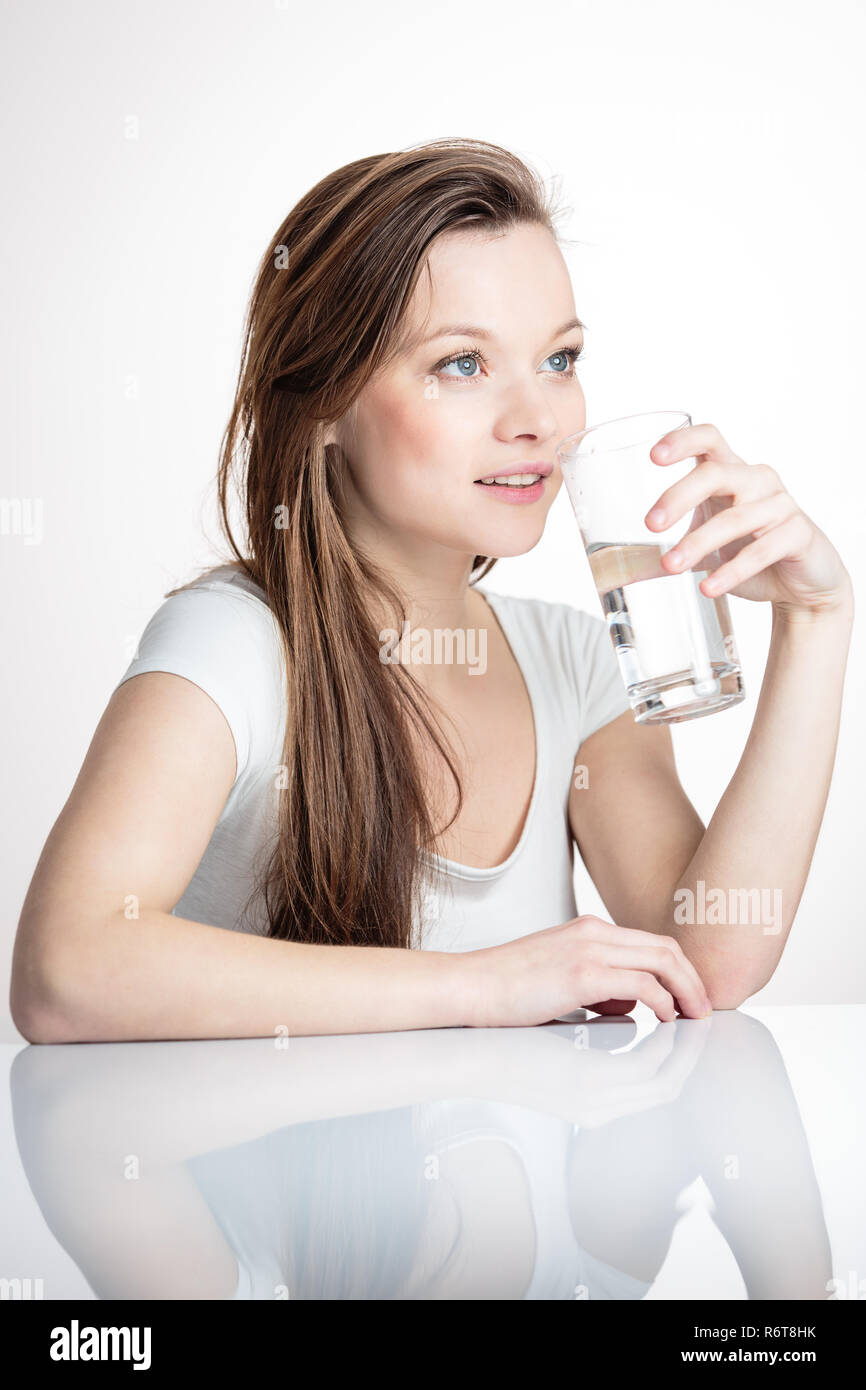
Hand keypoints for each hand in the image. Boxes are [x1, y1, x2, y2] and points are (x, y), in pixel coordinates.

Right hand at [461, 915, 712, 1028]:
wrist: (469, 986)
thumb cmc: (505, 990)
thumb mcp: (559, 978)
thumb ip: (597, 988)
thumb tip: (629, 1008)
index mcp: (589, 930)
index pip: (652, 943)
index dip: (680, 971)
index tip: (691, 999)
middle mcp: (594, 932)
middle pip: (666, 948)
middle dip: (693, 980)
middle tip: (703, 1010)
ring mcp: (588, 950)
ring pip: (662, 962)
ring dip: (685, 992)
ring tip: (691, 1019)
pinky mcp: (582, 974)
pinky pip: (642, 985)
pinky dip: (662, 1003)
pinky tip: (663, 1020)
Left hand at [645, 423, 852, 619]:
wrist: (803, 582)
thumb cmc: (748, 552)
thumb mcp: (706, 544)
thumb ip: (667, 550)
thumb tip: (612, 572)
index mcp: (731, 472)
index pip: (708, 439)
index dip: (682, 440)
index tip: (653, 457)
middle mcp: (756, 480)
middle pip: (716, 472)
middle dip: (678, 496)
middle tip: (650, 525)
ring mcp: (780, 505)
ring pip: (735, 517)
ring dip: (699, 543)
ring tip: (671, 567)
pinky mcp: (798, 534)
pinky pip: (762, 549)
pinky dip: (732, 570)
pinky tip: (709, 587)